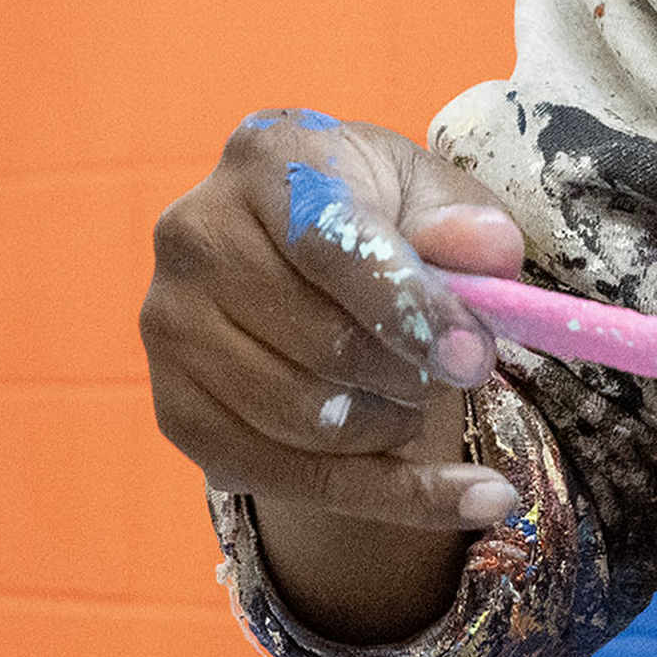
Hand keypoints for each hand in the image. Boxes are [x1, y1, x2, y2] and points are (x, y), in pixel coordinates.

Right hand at [140, 111, 529, 642]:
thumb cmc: (376, 220)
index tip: (472, 358)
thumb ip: (464, 220)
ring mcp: (171, 325)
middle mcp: (195, 234)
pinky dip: (385, 499)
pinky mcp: (174, 408)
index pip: (330, 243)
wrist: (300, 267)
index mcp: (266, 158)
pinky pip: (284, 480)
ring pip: (300, 418)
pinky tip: (462, 496)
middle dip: (409, 376)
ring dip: (389, 430)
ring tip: (418, 404)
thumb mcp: (431, 199)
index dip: (408, 306)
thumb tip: (485, 251)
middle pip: (318, 342)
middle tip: (454, 377)